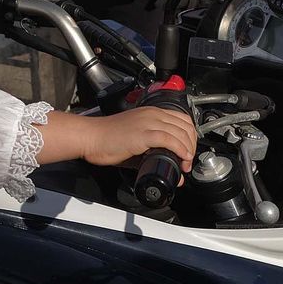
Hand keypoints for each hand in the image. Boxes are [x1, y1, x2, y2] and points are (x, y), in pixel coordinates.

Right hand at [80, 106, 196, 172]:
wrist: (90, 137)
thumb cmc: (107, 140)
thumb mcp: (136, 144)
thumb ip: (155, 155)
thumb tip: (173, 171)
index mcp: (151, 112)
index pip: (183, 120)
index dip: (190, 137)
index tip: (187, 152)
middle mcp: (152, 114)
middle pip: (186, 126)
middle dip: (192, 145)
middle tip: (187, 161)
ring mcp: (148, 122)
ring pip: (181, 132)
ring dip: (188, 150)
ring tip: (184, 164)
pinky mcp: (143, 133)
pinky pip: (169, 139)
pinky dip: (180, 150)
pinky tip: (181, 158)